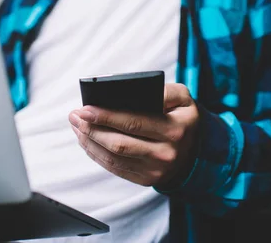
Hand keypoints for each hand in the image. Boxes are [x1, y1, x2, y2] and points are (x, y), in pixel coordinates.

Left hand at [69, 83, 199, 186]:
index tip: (85, 108)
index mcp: (175, 130)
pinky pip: (115, 168)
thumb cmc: (183, 117)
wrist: (196, 150)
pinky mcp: (146, 179)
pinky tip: (86, 141)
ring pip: (114, 157)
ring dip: (90, 142)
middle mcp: (166, 153)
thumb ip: (165, 91)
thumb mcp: (183, 98)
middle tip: (74, 116)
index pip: (134, 122)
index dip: (106, 116)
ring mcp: (155, 170)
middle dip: (92, 129)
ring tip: (76, 126)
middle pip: (119, 143)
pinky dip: (96, 154)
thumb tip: (138, 91)